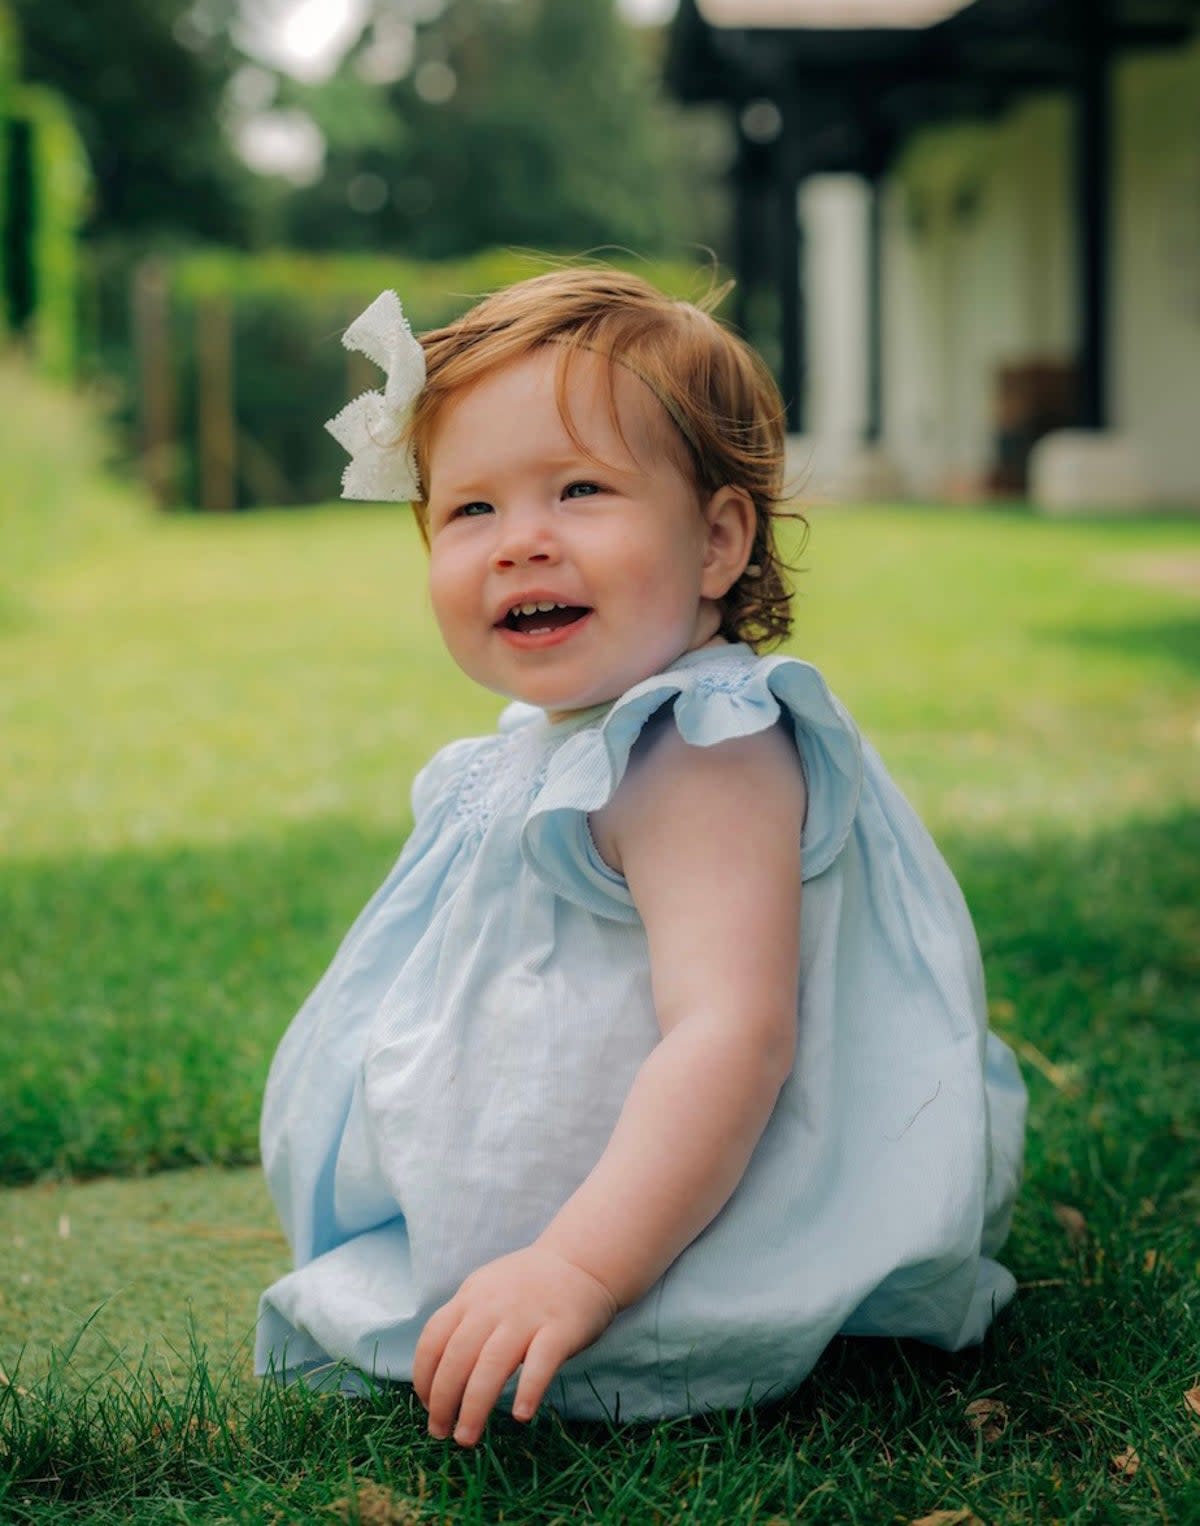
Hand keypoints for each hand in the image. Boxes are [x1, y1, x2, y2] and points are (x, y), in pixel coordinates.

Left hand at [411, 1244, 618, 1446]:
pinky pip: (541, 1363)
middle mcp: (493, 1306)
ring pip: (492, 1365)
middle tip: (440, 1433)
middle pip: (458, 1357)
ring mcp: (527, 1317)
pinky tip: (520, 1416)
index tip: (427, 1407)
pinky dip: (529, 1390)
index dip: (424, 1377)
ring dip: (474, 1407)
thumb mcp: (485, 1291)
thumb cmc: (527, 1286)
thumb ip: (463, 1322)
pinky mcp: (560, 1329)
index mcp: (471, 1297)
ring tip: (466, 1438)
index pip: (434, 1339)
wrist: (581, 1261)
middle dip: (443, 1400)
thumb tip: (436, 1377)